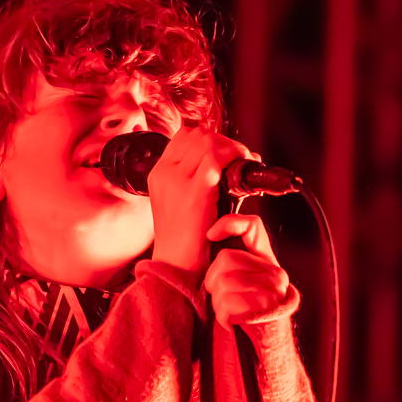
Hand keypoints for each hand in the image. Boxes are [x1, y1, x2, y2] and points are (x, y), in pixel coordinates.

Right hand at [147, 126, 258, 274]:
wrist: (175, 266)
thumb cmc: (183, 241)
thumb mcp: (177, 203)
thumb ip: (188, 181)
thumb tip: (218, 163)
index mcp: (158, 174)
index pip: (183, 136)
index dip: (208, 138)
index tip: (224, 152)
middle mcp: (164, 172)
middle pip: (198, 135)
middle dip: (224, 141)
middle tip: (240, 157)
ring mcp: (177, 180)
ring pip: (209, 142)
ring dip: (232, 147)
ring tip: (243, 162)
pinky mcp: (195, 191)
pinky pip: (217, 158)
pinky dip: (234, 157)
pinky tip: (243, 168)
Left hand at [203, 213, 291, 331]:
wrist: (269, 345)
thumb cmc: (250, 316)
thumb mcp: (244, 285)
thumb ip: (233, 265)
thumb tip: (210, 241)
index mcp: (268, 262)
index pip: (252, 227)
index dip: (229, 223)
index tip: (210, 235)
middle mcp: (274, 272)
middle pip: (225, 259)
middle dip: (213, 281)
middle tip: (222, 298)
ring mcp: (272, 288)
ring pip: (223, 283)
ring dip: (217, 302)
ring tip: (230, 311)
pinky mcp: (265, 306)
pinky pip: (227, 303)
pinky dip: (222, 316)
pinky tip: (232, 322)